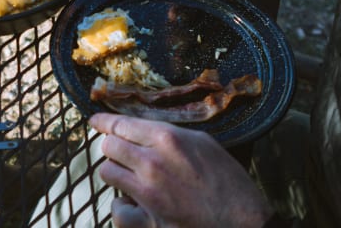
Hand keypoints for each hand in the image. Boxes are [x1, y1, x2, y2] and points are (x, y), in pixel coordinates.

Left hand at [90, 113, 271, 227]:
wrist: (245, 225)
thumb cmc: (230, 183)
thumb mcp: (205, 144)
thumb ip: (171, 135)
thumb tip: (143, 131)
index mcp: (169, 139)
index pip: (121, 123)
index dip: (104, 122)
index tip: (95, 121)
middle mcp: (153, 163)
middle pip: (109, 146)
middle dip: (113, 147)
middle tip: (123, 154)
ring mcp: (148, 194)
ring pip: (108, 173)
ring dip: (117, 174)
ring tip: (132, 178)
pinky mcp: (148, 222)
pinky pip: (117, 210)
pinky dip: (124, 208)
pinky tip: (136, 206)